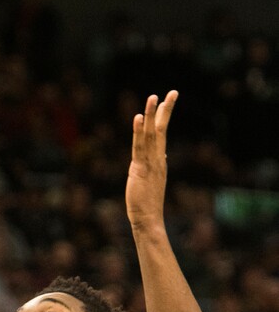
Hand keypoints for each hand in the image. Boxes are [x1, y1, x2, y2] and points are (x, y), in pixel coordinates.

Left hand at [125, 90, 177, 229]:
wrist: (148, 220)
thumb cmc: (147, 205)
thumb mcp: (151, 181)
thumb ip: (154, 166)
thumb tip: (160, 155)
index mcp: (159, 161)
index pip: (162, 134)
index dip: (164, 116)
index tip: (167, 100)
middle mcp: (157, 159)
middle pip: (162, 130)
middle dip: (166, 110)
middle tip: (172, 91)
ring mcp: (150, 164)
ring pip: (152, 135)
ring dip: (152, 115)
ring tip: (154, 97)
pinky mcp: (140, 169)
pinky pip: (139, 147)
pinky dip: (139, 132)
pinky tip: (138, 118)